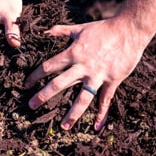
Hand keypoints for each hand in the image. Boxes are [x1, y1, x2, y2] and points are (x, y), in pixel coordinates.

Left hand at [25, 17, 147, 130]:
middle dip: (43, 96)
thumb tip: (45, 31)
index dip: (35, 76)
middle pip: (59, 84)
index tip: (26, 84)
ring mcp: (98, 75)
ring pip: (82, 98)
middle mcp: (83, 67)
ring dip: (72, 113)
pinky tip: (96, 126)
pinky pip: (105, 100)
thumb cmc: (103, 28)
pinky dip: (101, 114)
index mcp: (73, 53)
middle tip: (31, 106)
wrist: (129, 30)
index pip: (48, 67)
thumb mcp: (79, 28)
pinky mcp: (113, 80)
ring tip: (64, 126)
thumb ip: (60, 31)